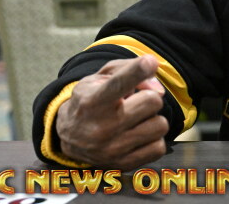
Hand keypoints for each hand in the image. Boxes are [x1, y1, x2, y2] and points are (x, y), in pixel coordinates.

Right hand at [56, 55, 168, 169]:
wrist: (68, 136)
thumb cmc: (91, 100)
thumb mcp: (101, 77)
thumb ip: (130, 70)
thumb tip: (158, 90)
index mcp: (92, 101)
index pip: (118, 84)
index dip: (136, 71)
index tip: (149, 62)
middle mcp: (101, 127)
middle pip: (153, 101)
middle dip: (148, 98)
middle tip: (133, 102)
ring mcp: (112, 149)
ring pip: (160, 124)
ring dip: (151, 119)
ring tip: (134, 119)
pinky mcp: (123, 165)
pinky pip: (159, 147)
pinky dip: (152, 139)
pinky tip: (136, 135)